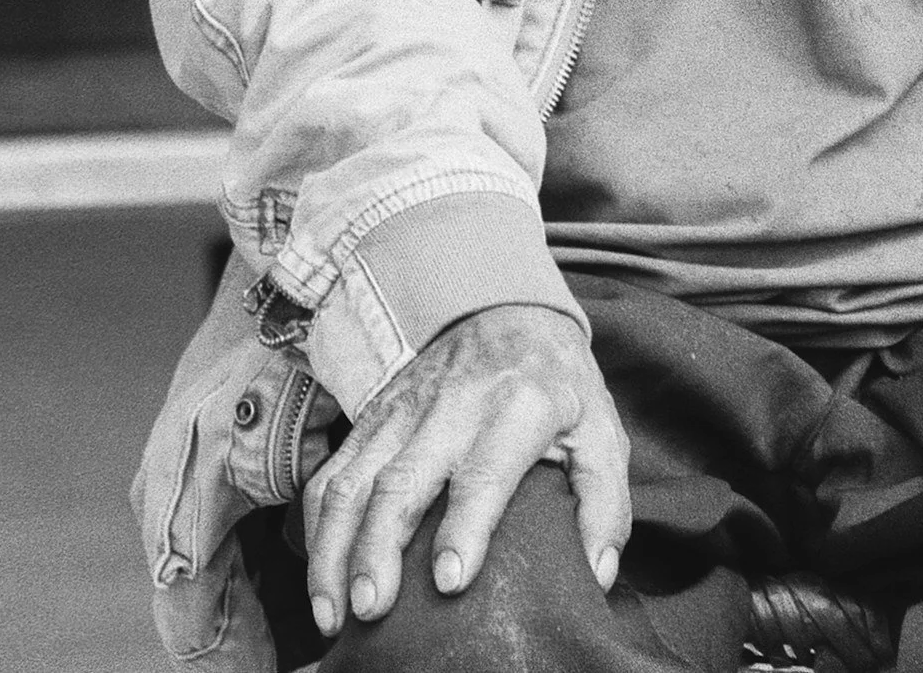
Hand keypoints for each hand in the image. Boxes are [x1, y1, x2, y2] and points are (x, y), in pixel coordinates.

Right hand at [303, 303, 629, 639]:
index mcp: (520, 406)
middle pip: (402, 481)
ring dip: (334, 549)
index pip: (484, 471)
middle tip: (370, 612)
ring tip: (332, 613)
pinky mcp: (373, 415)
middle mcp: (453, 406)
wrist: (508, 308)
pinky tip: (320, 575)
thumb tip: (597, 574)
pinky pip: (332, 472)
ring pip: (352, 479)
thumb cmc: (557, 384)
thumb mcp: (602, 430)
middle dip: (377, 550)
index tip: (448, 582)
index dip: (464, 527)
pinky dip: (316, 527)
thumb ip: (606, 503)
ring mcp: (404, 409)